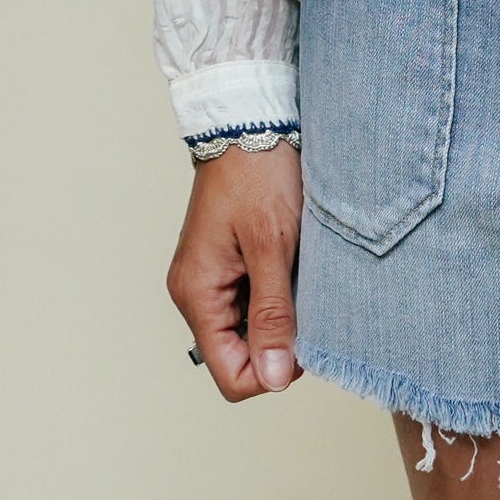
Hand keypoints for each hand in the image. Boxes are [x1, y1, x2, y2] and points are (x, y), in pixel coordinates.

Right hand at [167, 144, 303, 399]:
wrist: (250, 120)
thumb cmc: (258, 173)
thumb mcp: (273, 244)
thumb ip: (273, 313)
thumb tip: (275, 378)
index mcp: (197, 294)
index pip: (230, 374)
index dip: (272, 371)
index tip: (304, 336)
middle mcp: (194, 292)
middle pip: (238, 355)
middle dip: (276, 337)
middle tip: (305, 294)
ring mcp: (207, 278)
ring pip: (247, 328)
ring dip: (277, 311)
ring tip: (297, 271)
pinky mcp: (222, 263)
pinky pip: (248, 300)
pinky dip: (273, 292)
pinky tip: (290, 261)